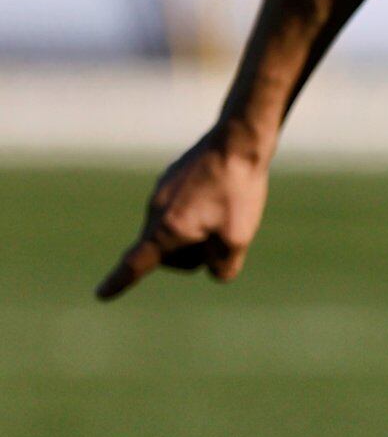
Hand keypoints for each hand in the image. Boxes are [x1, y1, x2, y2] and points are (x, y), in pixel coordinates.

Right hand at [97, 126, 271, 298]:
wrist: (236, 142)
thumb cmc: (238, 191)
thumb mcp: (239, 238)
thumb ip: (223, 266)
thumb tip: (213, 270)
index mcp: (167, 229)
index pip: (137, 264)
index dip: (120, 282)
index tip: (101, 294)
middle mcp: (155, 212)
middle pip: (170, 254)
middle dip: (196, 254)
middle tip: (226, 233)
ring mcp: (160, 194)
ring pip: (178, 231)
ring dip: (202, 232)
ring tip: (228, 209)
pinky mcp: (171, 181)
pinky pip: (184, 210)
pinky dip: (203, 213)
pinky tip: (222, 194)